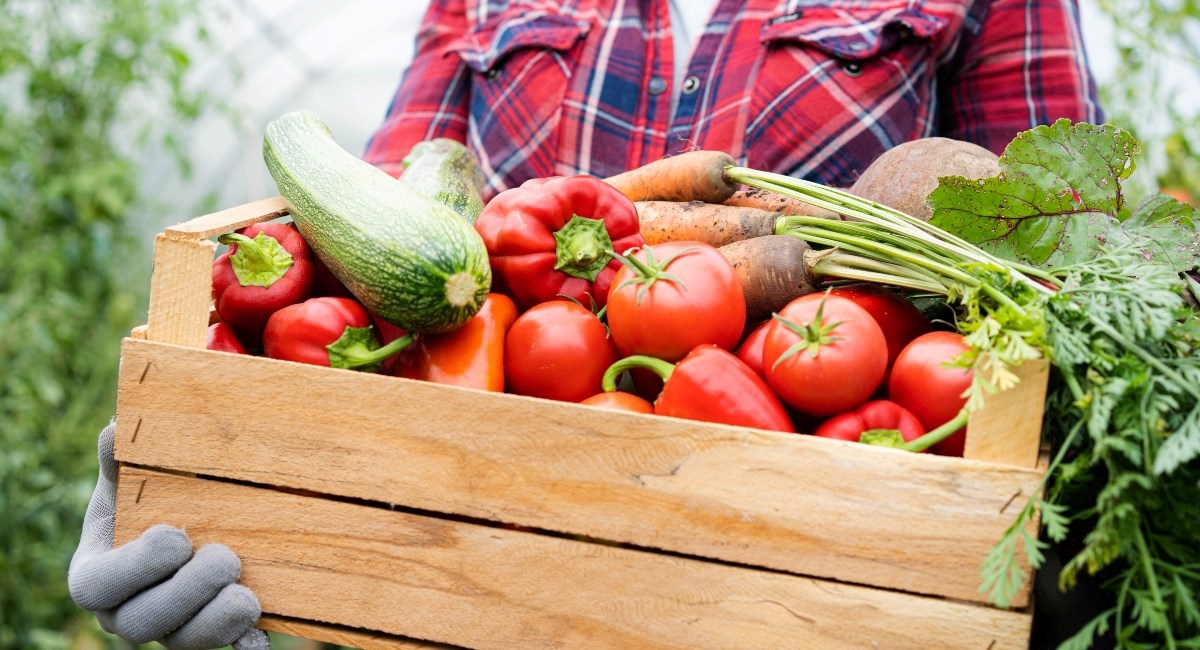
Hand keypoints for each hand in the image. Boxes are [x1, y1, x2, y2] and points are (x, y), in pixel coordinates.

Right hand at [68, 422, 269, 649]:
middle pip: (141, 623)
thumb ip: (121, 458)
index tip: (177, 536)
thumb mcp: (130, 479)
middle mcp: (124, 611)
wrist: (184, 524)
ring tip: (247, 597)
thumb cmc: (147, 500)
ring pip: (182, 642)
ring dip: (216, 623)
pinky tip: (260, 639)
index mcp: (96, 574)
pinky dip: (240, 643)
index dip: (137, 567)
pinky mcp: (205, 633)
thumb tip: (117, 427)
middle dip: (186, 594)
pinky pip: (221, 648)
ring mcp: (166, 628)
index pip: (99, 586)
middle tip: (227, 560)